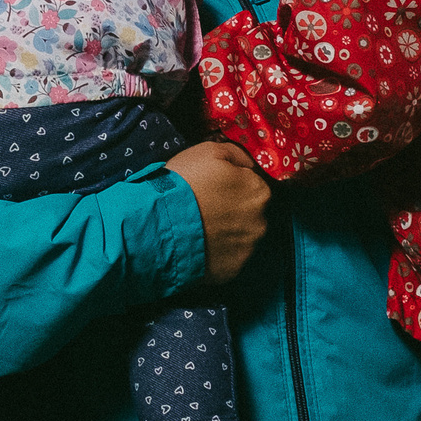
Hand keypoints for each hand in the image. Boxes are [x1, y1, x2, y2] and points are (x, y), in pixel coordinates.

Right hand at [166, 142, 268, 285]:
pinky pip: (228, 257)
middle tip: (205, 207)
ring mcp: (247, 248)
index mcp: (259, 192)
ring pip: (240, 236)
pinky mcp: (232, 269)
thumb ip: (236, 155)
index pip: (254, 186)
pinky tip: (198, 243)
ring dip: (225, 232)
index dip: (232, 185)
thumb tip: (248, 165)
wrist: (160, 225)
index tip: (214, 187)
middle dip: (232, 210)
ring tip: (199, 226)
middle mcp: (260, 222)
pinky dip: (217, 252)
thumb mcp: (209, 151)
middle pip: (250, 213)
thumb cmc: (184, 184)